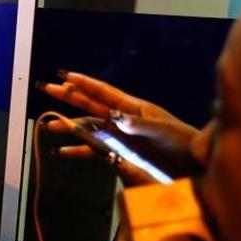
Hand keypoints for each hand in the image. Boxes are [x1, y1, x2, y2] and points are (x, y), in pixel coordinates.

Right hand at [39, 71, 201, 182]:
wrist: (192, 164)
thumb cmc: (181, 142)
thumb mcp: (161, 130)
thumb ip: (138, 124)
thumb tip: (115, 117)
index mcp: (134, 108)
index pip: (104, 92)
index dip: (84, 83)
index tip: (65, 75)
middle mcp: (123, 120)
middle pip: (91, 105)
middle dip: (69, 97)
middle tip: (47, 88)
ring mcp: (120, 137)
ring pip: (89, 128)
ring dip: (69, 126)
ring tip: (49, 125)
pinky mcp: (120, 153)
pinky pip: (94, 150)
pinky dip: (78, 150)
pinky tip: (63, 152)